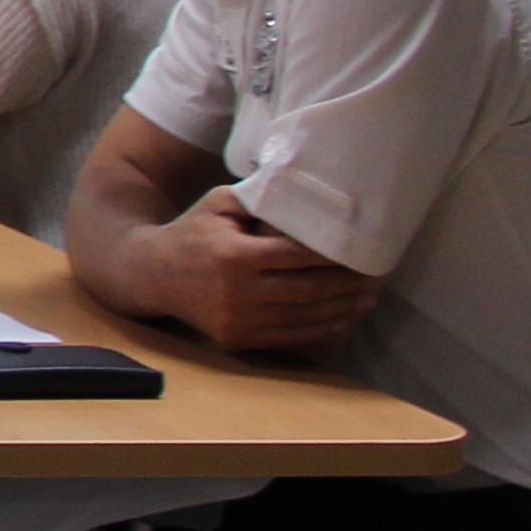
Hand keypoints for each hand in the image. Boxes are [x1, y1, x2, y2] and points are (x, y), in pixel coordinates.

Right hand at [126, 189, 387, 356]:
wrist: (151, 275)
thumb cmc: (192, 232)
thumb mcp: (217, 204)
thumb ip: (258, 198)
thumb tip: (306, 192)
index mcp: (234, 255)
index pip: (298, 256)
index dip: (336, 256)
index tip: (365, 251)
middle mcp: (237, 291)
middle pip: (310, 290)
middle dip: (350, 285)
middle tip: (379, 276)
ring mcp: (238, 319)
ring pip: (306, 317)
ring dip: (345, 309)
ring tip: (370, 297)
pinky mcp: (239, 339)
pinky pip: (293, 337)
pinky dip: (324, 329)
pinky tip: (344, 317)